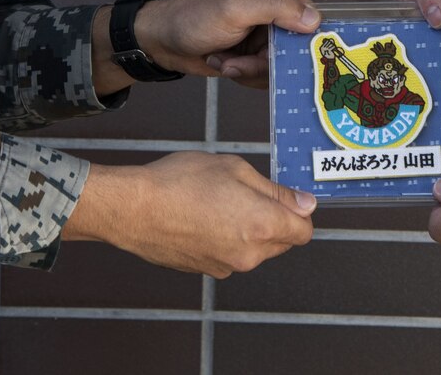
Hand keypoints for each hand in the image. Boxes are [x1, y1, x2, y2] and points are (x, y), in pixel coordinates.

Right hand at [62, 152, 315, 276]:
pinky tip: (201, 220)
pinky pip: (229, 256)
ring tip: (216, 204)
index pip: (304, 231)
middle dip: (272, 221)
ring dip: (247, 231)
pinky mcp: (207, 272)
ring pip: (254, 250)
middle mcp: (249, 254)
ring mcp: (227, 267)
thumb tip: (305, 204)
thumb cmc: (181, 181)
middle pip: (281, 242)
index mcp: (262, 225)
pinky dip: (224, 241)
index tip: (282, 197)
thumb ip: (275, 190)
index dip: (297, 212)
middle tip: (242, 193)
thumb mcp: (234, 168)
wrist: (134, 209)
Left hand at [132, 0, 319, 87]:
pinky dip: (245, 74)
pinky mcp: (255, 52)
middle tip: (238, 61)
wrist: (163, 40)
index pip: (309, 17)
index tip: (272, 54)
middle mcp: (275, 7)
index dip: (295, 41)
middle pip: (295, 47)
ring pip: (280, 65)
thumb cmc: (193, 18)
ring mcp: (265, 32)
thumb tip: (314, 20)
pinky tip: (225, 63)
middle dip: (265, 61)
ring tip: (225, 59)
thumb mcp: (235, 9)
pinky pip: (266, 73)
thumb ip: (276, 10)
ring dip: (250, 69)